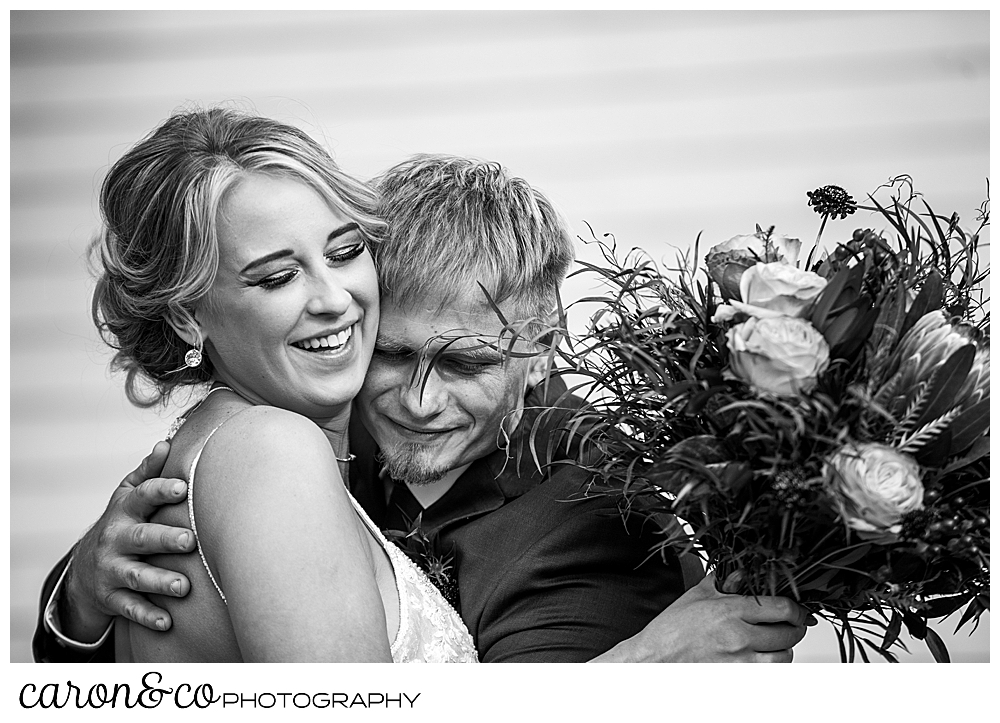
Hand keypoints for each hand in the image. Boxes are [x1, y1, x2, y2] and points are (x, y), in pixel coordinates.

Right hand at [60, 441, 195, 638]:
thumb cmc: (123, 523)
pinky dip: (147, 616)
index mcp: (125, 510)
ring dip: (160, 581)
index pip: (142, 497)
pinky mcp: (111, 597)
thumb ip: (148, 472)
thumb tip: (167, 443)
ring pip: (136, 576)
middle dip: (165, 539)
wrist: (85, 567)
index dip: (161, 491)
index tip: (183, 487)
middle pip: (142, 538)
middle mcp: (116, 539)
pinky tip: (168, 622)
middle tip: (190, 541)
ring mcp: (112, 569)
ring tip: (183, 587)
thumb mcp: (127, 495)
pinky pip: (129, 608)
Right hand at [594, 572, 815, 662]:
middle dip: (794, 628)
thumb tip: (743, 573)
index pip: (782, 608)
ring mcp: (740, 662)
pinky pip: (767, 673)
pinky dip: (769, 665)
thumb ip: (723, 581)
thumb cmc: (671, 630)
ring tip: (773, 641)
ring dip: (783, 649)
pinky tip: (760, 657)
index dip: (797, 608)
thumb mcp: (697, 596)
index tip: (798, 609)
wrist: (654, 659)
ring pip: (783, 657)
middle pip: (789, 634)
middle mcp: (739, 637)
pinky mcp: (738, 678)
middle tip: (790, 624)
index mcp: (730, 611)